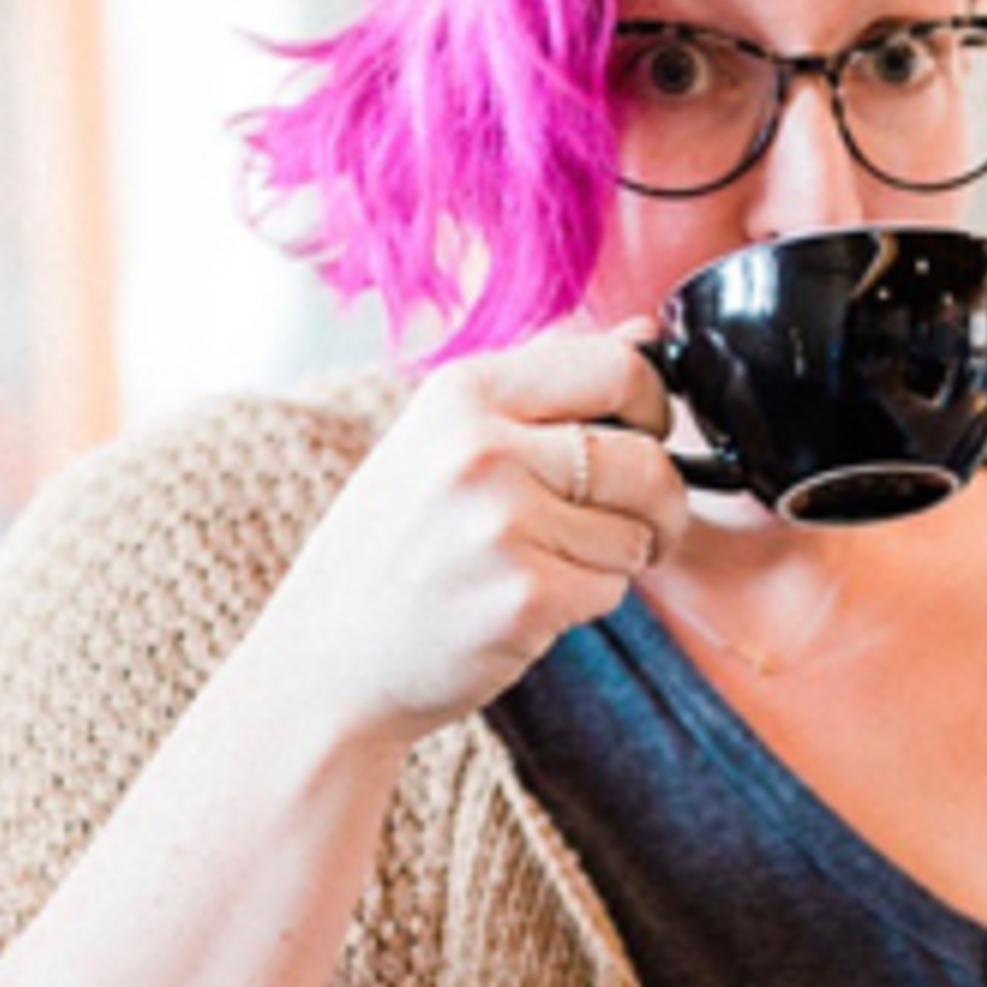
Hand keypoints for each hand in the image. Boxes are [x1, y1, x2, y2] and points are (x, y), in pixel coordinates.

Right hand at [265, 326, 693, 743]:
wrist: (330, 653)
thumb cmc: (397, 544)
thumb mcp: (446, 437)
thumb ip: (548, 385)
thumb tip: (647, 333)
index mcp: (466, 392)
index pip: (620, 368)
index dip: (652, 410)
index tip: (638, 440)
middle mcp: (483, 448)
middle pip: (648, 462)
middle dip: (656, 504)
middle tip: (621, 526)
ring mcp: (502, 524)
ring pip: (636, 534)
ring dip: (610, 559)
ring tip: (538, 564)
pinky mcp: (524, 597)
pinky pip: (611, 590)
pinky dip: (585, 604)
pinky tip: (523, 604)